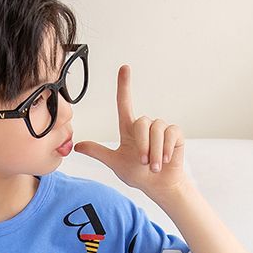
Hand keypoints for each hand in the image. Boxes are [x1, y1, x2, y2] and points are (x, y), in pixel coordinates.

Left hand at [73, 64, 189, 201]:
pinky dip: (167, 149)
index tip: (124, 68)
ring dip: (155, 151)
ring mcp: (161, 129)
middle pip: (142, 122)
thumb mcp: (116, 163)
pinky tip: (165, 160)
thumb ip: (98, 153)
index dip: (124, 86)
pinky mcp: (175, 134)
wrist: (158, 185)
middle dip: (143, 144)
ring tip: (154, 166)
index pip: (125, 104)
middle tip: (144, 162)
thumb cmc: (138, 174)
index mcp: (129, 130)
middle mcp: (145, 126)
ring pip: (157, 129)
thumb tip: (77, 146)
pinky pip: (171, 133)